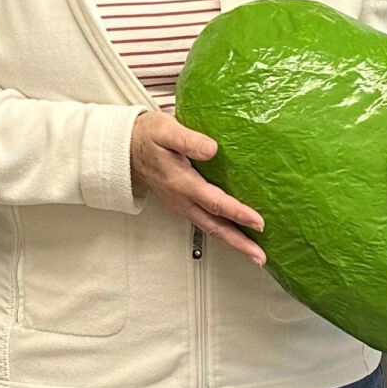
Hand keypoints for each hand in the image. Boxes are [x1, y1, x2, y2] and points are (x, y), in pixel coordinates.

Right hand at [130, 111, 264, 265]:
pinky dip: (223, 233)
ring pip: (211, 228)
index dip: (237, 213)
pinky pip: (206, 223)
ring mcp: (181, 205)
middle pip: (215, 226)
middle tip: (259, 256)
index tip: (257, 221)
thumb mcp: (166, 131)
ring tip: (254, 253)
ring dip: (233, 242)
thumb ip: (189, 140)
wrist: (127, 150)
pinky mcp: (182, 205)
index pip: (214, 202)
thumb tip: (212, 149)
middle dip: (239, 243)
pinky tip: (236, 234)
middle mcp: (181, 200)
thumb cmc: (148, 138)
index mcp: (181, 182)